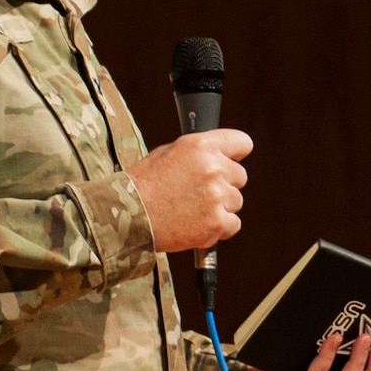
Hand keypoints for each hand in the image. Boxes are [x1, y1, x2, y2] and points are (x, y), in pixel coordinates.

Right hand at [128, 129, 252, 252]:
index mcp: (201, 146)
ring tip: (192, 209)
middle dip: (225, 184)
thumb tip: (221, 156)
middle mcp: (213, 168)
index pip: (242, 143)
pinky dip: (219, 227)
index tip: (232, 161)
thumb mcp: (168, 153)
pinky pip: (233, 224)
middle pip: (240, 176)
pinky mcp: (217, 222)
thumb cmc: (144, 184)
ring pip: (236, 202)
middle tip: (199, 193)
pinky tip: (197, 224)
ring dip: (220, 207)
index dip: (237, 154)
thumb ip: (199, 153)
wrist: (128, 216)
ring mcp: (217, 196)